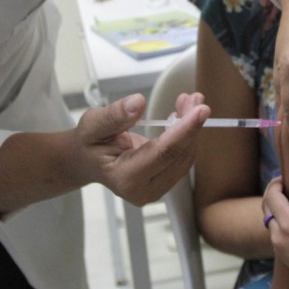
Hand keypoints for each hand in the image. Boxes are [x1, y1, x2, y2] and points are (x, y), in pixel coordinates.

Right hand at [77, 92, 207, 205]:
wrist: (88, 161)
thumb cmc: (89, 143)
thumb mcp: (92, 124)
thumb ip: (114, 116)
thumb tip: (137, 103)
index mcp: (125, 179)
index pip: (163, 154)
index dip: (184, 130)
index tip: (200, 109)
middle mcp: (144, 191)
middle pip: (178, 156)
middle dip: (191, 125)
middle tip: (195, 98)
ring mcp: (156, 190)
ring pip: (185, 157)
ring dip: (192, 128)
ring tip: (189, 101)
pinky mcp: (164, 182)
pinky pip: (182, 158)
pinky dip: (187, 134)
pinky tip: (184, 114)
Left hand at [264, 174, 288, 288]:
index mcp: (287, 225)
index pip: (272, 197)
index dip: (274, 184)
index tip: (284, 177)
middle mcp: (277, 236)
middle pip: (266, 208)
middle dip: (271, 194)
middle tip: (284, 185)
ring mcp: (278, 248)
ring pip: (268, 221)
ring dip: (273, 208)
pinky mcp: (282, 256)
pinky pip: (274, 233)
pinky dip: (278, 221)